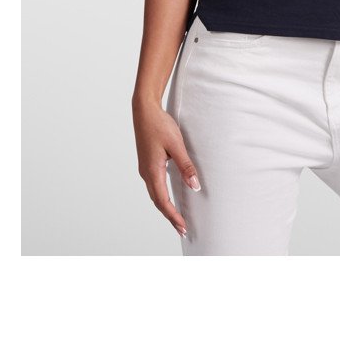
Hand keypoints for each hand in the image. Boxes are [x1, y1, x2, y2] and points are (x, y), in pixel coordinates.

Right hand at [132, 96, 201, 238]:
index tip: (183, 227)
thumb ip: (186, 166)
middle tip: (182, 229)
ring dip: (165, 207)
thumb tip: (195, 186)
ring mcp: (145, 168)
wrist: (144, 110)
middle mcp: (146, 173)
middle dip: (170, 216)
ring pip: (155, 194)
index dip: (173, 216)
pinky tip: (169, 196)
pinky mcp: (147, 163)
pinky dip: (162, 196)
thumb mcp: (176, 145)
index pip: (163, 201)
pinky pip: (154, 185)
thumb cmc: (159, 125)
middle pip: (158, 201)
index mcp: (152, 171)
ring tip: (177, 217)